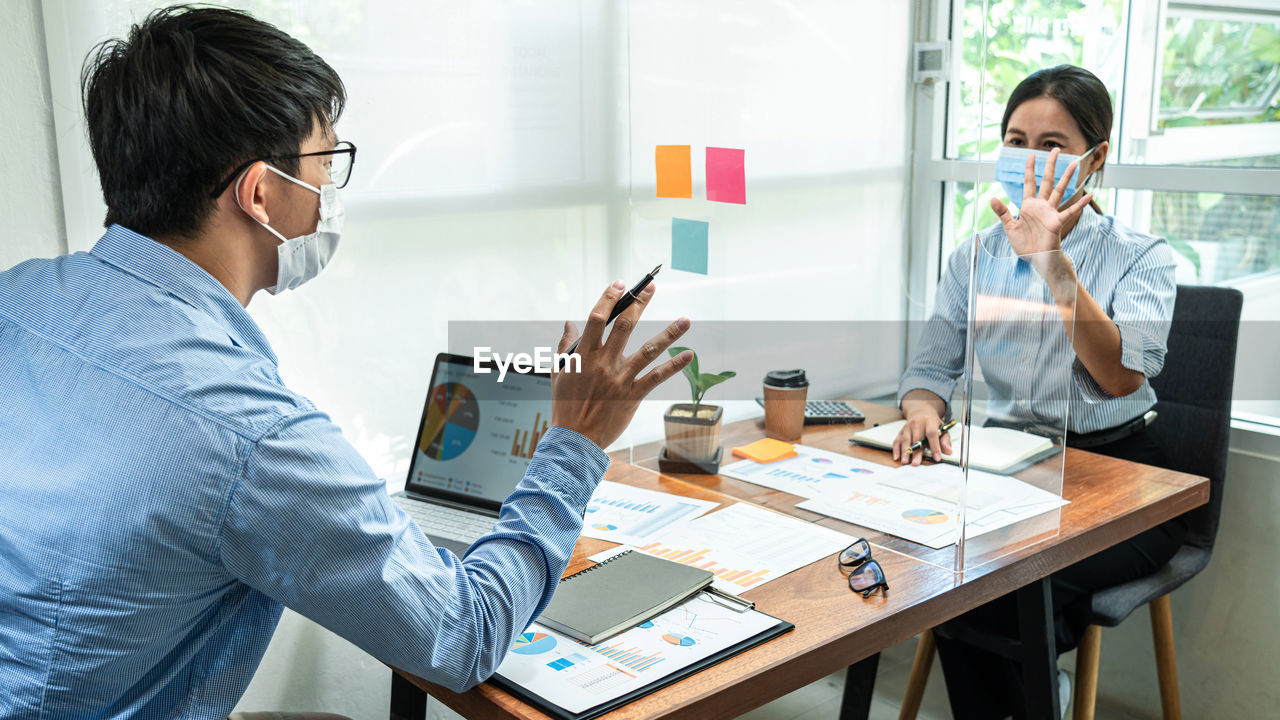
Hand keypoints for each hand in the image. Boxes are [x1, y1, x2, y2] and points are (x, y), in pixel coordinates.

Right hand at [551, 280, 692, 448]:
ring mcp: (620, 379)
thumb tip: (569, 323)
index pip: (596, 318)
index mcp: (583, 356)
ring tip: (686, 320)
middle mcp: (604, 363)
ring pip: (648, 350)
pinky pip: (656, 377)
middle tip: (652, 286)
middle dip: (639, 303)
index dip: (609, 298)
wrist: (574, 439)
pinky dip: (674, 366)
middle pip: (624, 326)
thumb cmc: (565, 405)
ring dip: (669, 334)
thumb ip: (565, 346)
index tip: (620, 285)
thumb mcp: (558, 373)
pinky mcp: (633, 395)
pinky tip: (689, 355)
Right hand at [892, 405, 951, 466]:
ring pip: (905, 440)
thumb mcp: (942, 429)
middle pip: (916, 439)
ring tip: (905, 462)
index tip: (937, 457)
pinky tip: (897, 457)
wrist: (921, 412)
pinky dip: (896, 449)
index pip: (932, 434)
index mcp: (929, 422)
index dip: (934, 446)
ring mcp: (907, 427)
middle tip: (916, 463)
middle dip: (916, 452)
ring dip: (905, 452)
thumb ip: (945, 441)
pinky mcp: (901, 431)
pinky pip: (897, 441)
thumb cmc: (932, 424)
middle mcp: (917, 423)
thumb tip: (948, 451)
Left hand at [990, 148, 1092, 271]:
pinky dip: (1080, 204)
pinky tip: (1090, 195)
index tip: (1031, 154)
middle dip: (1050, 165)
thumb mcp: (1009, 228)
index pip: (1029, 182)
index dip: (1029, 169)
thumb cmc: (1025, 245)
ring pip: (1059, 190)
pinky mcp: (1057, 222)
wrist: (1036, 259)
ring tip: (1074, 163)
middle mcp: (1041, 206)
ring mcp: (1050, 213)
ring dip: (1067, 177)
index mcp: (1028, 206)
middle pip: (1046, 181)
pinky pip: (1070, 211)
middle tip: (1055, 149)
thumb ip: (1002, 212)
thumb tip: (992, 198)